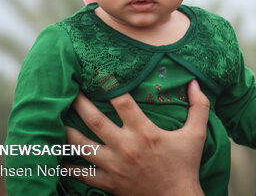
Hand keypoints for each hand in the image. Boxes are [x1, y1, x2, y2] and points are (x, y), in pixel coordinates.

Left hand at [65, 79, 207, 195]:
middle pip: (94, 119)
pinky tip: (56, 156)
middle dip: (79, 103)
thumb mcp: (197, 135)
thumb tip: (195, 83)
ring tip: (56, 117)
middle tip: (68, 89)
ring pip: (81, 145)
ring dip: (66, 130)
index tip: (97, 72)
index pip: (122, 102)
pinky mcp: (108, 183)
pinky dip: (67, 166)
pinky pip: (81, 174)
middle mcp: (125, 146)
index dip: (109, 84)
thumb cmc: (186, 166)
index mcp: (145, 132)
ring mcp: (114, 166)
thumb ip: (199, 107)